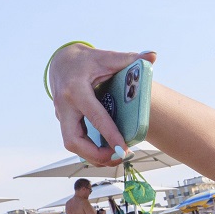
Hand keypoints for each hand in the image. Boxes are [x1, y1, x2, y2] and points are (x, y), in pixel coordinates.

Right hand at [49, 44, 156, 165]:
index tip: (123, 148)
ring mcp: (62, 116)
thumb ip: (131, 58)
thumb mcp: (108, 57)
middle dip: (96, 154)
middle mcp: (65, 105)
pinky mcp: (65, 122)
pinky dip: (91, 152)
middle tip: (120, 156)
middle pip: (73, 140)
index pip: (93, 115)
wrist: (62, 61)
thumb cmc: (87, 61)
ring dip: (94, 157)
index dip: (109, 134)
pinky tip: (109, 153)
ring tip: (118, 157)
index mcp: (76, 89)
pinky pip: (76, 142)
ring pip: (72, 145)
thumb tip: (153, 56)